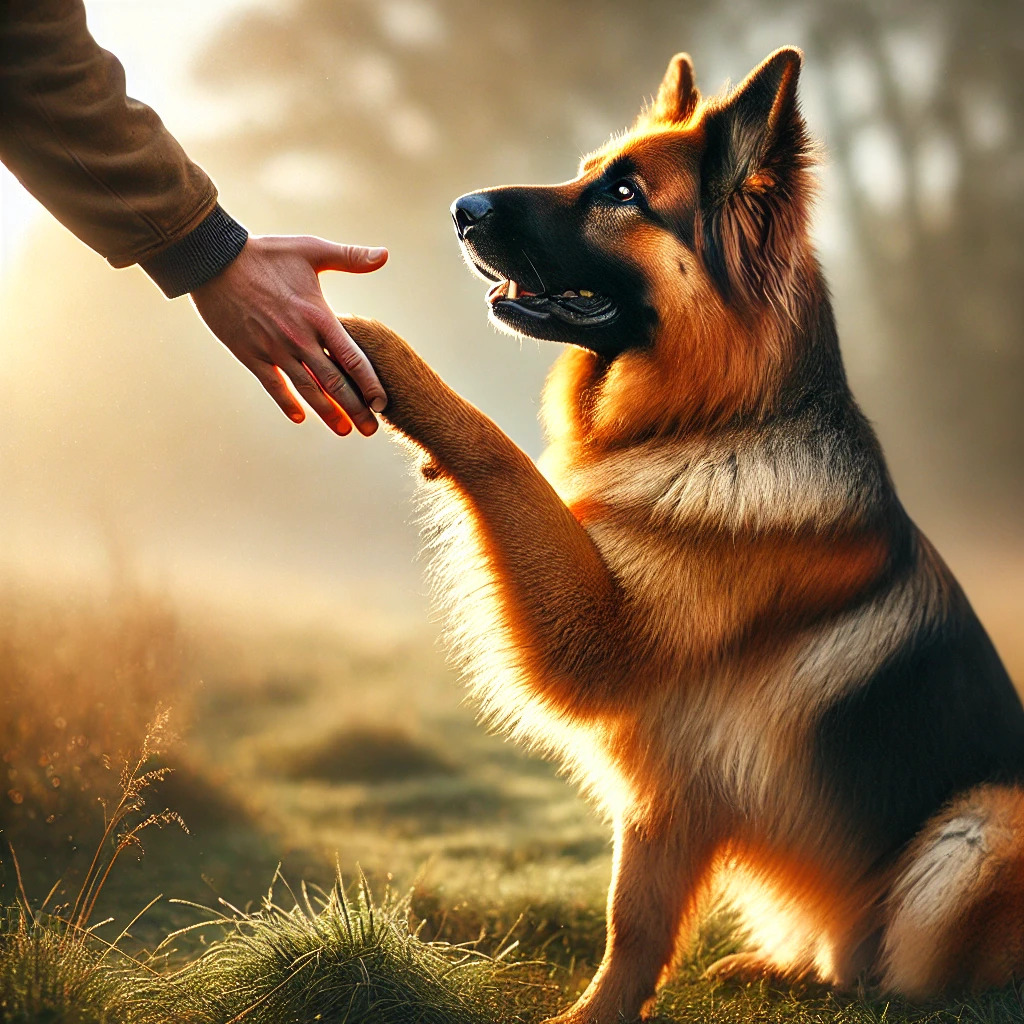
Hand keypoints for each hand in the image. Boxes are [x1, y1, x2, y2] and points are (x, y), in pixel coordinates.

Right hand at [189, 235, 388, 434]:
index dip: (370, 384)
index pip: (352, 359)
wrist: (214, 260)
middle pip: (334, 382)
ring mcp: (273, 349)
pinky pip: (273, 385)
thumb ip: (350, 257)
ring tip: (343, 430)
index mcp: (318, 316)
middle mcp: (299, 339)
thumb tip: (385, 254)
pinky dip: (287, 403)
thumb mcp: (311, 249)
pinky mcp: (250, 354)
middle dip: (355, 408)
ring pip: (307, 389)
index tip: (382, 404)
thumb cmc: (266, 254)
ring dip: (327, 413)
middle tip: (370, 430)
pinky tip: (300, 417)